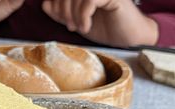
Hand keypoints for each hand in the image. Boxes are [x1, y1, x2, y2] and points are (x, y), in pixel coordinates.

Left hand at [42, 0, 157, 46]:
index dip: (56, 4)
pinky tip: (86, 27)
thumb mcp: (77, 22)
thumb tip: (46, 4)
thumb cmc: (106, 28)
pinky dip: (83, 15)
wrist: (129, 38)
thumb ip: (61, 13)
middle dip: (63, 10)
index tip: (62, 20)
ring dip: (73, 14)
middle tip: (69, 26)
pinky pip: (89, 0)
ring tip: (79, 28)